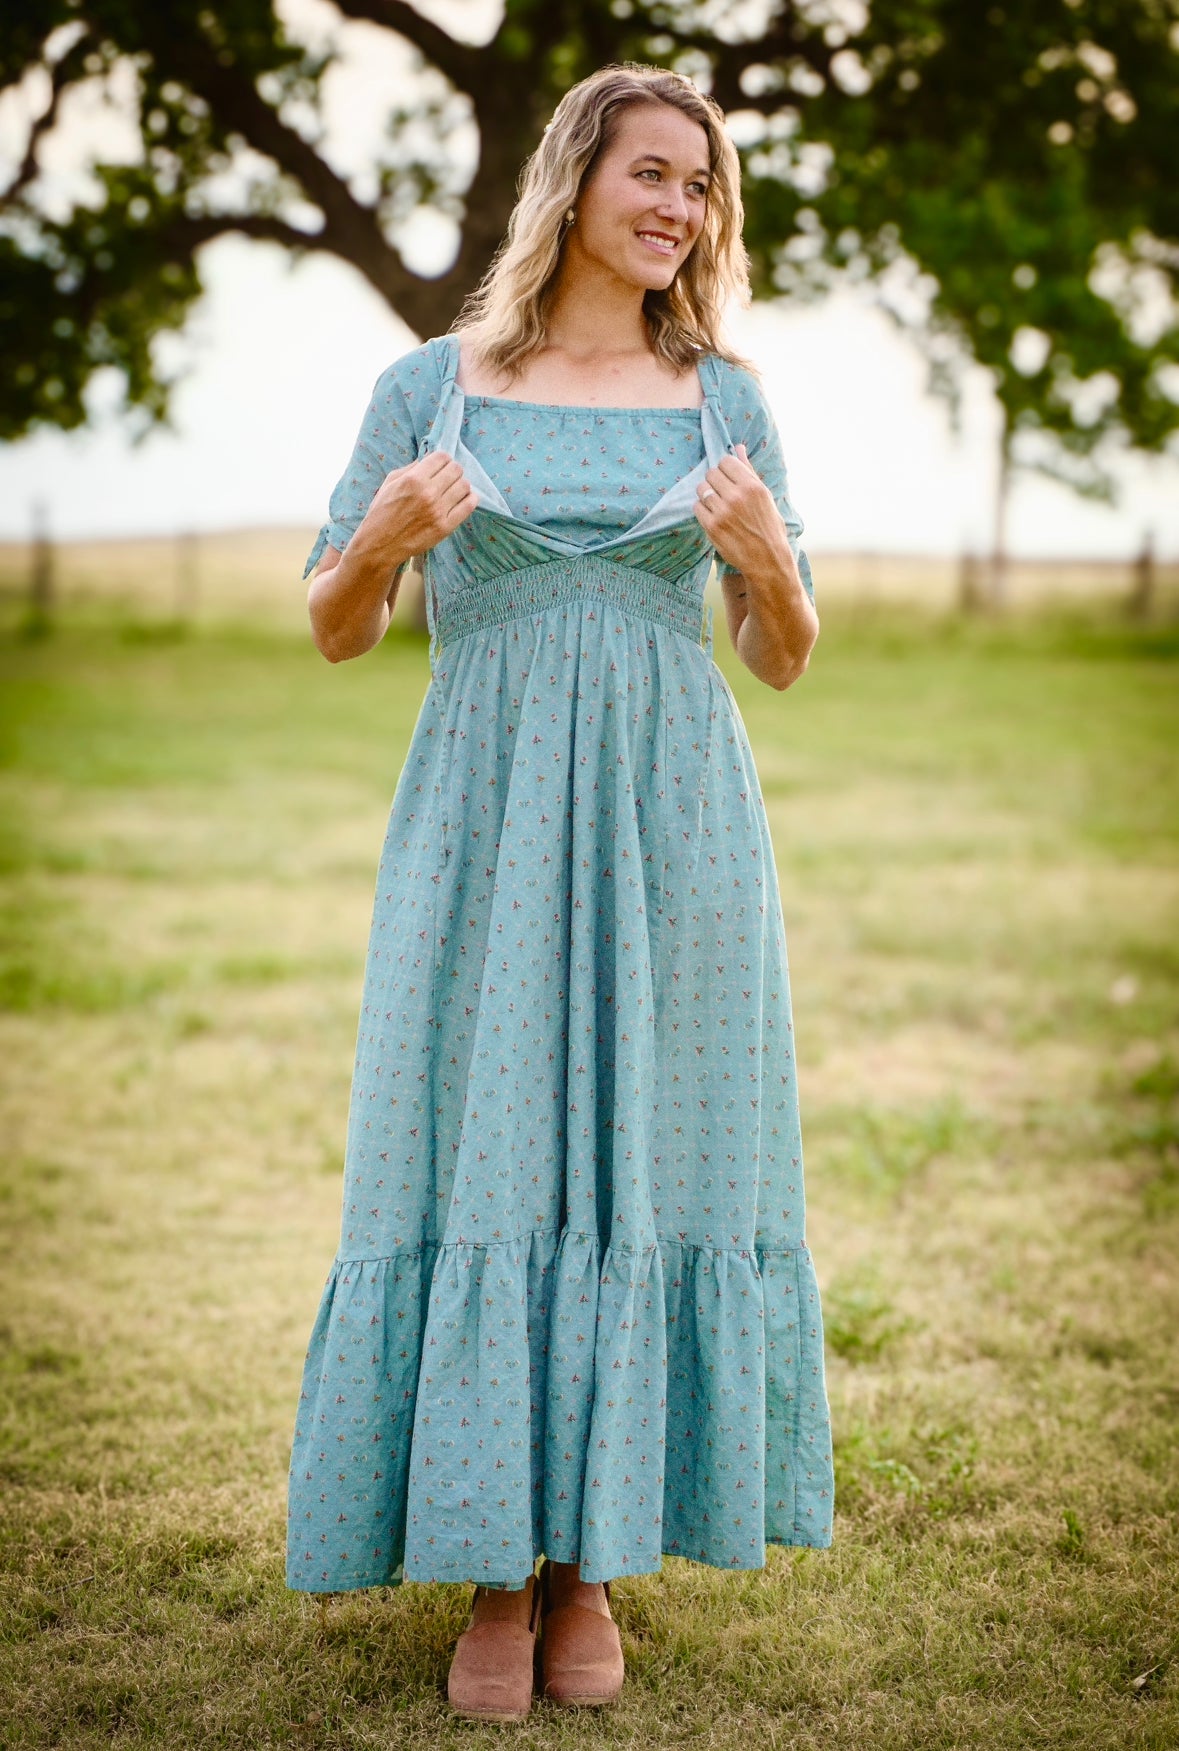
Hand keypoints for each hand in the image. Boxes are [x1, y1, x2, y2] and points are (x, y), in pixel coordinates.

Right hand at [355, 450, 477, 571]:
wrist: (380, 544)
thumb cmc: (382, 512)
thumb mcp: (390, 483)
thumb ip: (410, 468)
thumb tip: (429, 459)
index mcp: (413, 479)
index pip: (442, 457)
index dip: (442, 459)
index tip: (440, 465)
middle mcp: (428, 493)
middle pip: (456, 470)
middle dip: (453, 470)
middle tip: (448, 477)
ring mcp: (438, 511)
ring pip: (465, 486)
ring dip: (461, 485)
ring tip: (453, 490)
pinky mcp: (445, 527)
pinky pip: (469, 505)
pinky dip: (469, 499)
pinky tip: (463, 500)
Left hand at [694, 443, 790, 578]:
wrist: (767, 560)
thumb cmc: (768, 526)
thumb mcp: (765, 496)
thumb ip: (749, 471)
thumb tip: (738, 447)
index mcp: (753, 486)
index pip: (726, 461)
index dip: (725, 469)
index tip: (728, 478)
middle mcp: (737, 496)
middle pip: (711, 473)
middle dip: (714, 481)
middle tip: (721, 493)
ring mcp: (723, 511)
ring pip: (701, 489)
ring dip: (706, 495)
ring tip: (716, 505)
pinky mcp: (712, 526)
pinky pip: (697, 507)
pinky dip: (702, 510)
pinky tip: (712, 516)